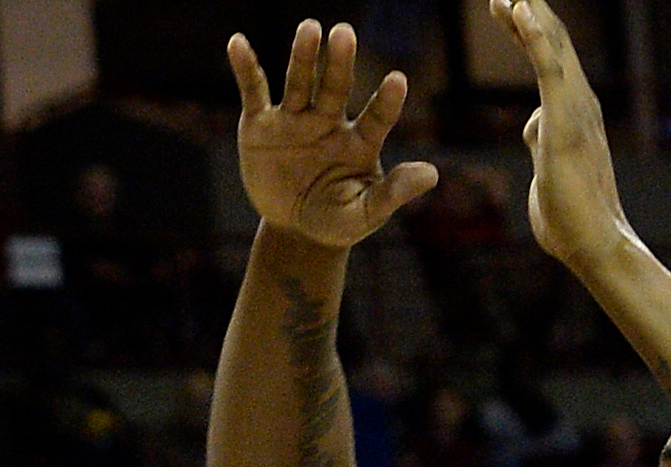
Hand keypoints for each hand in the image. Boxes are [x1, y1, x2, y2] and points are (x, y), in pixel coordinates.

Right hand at [228, 20, 437, 247]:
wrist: (295, 232)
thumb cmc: (337, 220)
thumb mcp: (366, 213)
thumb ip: (394, 194)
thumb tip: (432, 174)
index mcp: (359, 141)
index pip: (377, 116)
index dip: (386, 101)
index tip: (398, 80)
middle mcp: (328, 121)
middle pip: (335, 88)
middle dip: (340, 63)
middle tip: (344, 33)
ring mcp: (294, 119)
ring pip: (299, 82)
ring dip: (303, 57)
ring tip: (310, 29)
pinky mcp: (261, 125)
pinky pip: (253, 92)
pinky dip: (245, 68)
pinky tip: (237, 43)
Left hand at [490, 0, 628, 270]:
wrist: (595, 246)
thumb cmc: (571, 222)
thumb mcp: (546, 171)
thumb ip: (540, 142)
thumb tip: (532, 125)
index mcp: (572, 114)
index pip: (549, 59)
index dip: (527, 30)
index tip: (505, 8)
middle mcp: (580, 103)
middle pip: (553, 43)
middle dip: (527, 10)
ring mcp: (576, 109)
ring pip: (552, 46)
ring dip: (530, 13)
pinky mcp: (565, 121)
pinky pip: (549, 69)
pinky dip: (536, 38)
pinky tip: (520, 12)